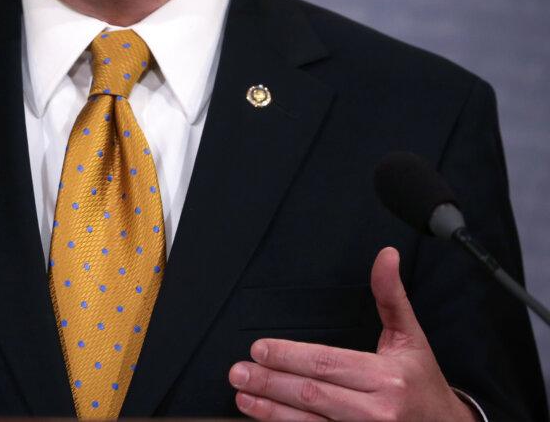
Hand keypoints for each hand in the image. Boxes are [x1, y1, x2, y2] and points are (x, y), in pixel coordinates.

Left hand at [228, 247, 475, 420]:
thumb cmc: (422, 382)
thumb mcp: (411, 337)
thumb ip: (391, 297)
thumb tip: (386, 255)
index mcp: (386, 378)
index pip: (327, 364)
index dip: (290, 356)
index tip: (259, 349)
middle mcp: (377, 411)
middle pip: (313, 393)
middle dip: (271, 383)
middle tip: (238, 373)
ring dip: (271, 411)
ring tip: (243, 397)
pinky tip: (265, 419)